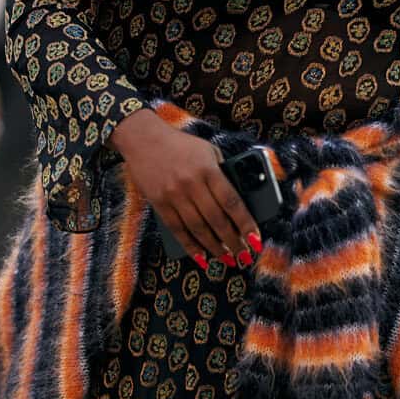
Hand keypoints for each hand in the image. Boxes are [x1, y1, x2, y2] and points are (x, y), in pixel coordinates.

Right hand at [109, 110, 262, 269]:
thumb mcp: (208, 151)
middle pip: (216, 220)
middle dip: (233, 242)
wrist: (144, 139)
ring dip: (214, 248)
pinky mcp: (159, 204)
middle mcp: (191, 184)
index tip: (256, 240)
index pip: (232, 202)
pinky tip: (202, 257)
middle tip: (244, 256)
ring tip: (227, 259)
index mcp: (208, 170)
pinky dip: (190, 246)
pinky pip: (177, 230)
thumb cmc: (182, 146)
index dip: (246, 224)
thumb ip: (223, 173)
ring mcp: (173, 195)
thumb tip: (239, 202)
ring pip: (197, 229)